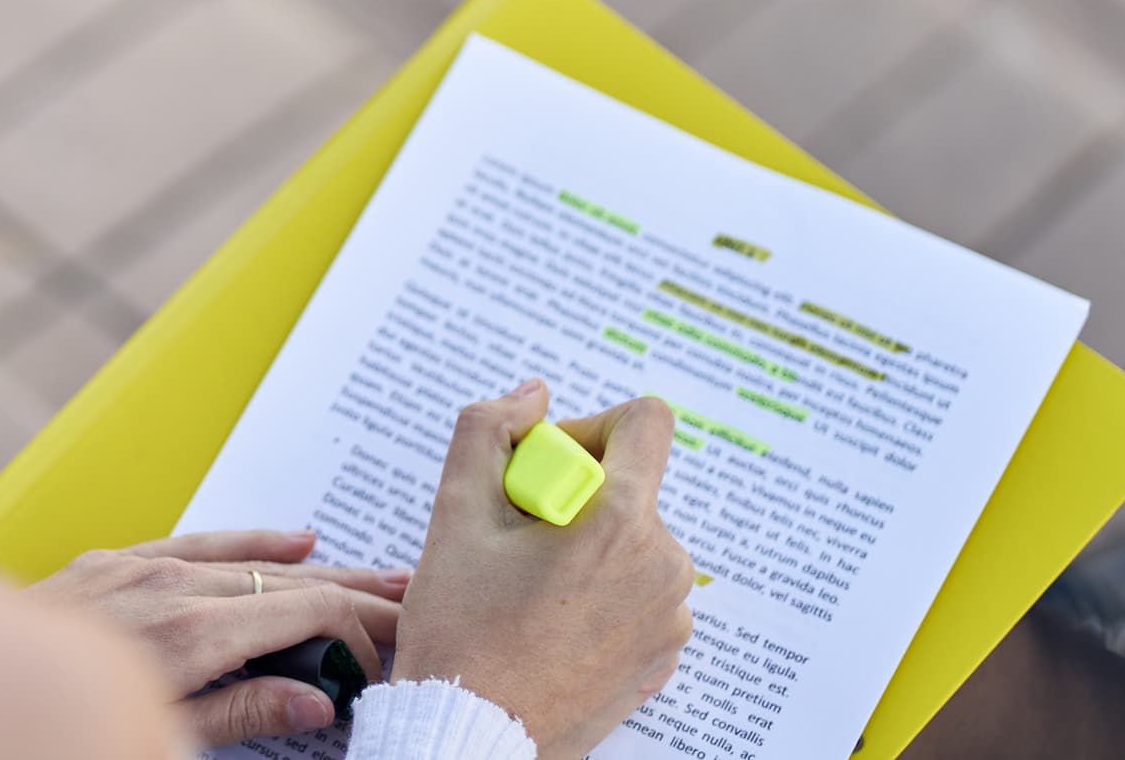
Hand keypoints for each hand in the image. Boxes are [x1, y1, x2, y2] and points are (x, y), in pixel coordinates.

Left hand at [27, 529, 405, 746]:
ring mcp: (139, 566)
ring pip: (251, 558)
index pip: (304, 613)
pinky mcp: (112, 559)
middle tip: (414, 599)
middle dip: (356, 590)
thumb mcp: (164, 732)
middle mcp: (170, 587)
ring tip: (377, 572)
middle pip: (289, 581)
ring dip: (320, 565)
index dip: (357, 629)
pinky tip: (296, 540)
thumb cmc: (63, 725)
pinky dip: (251, 541)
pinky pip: (198, 541)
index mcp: (191, 635)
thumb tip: (321, 699)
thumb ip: (243, 710)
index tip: (389, 652)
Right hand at [393, 381, 694, 759]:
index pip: (645, 422)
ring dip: (584, 545)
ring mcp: (670, 617)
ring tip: (525, 589)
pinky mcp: (662, 656)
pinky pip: (637, 591)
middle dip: (572, 496)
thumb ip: (488, 430)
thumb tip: (532, 398)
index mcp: (624, 522)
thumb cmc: (462, 631)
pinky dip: (598, 591)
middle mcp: (665, 566)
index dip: (587, 427)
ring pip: (631, 540)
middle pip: (629, 485)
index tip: (541, 468)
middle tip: (513, 541)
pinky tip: (548, 623)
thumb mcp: (455, 513)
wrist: (471, 736)